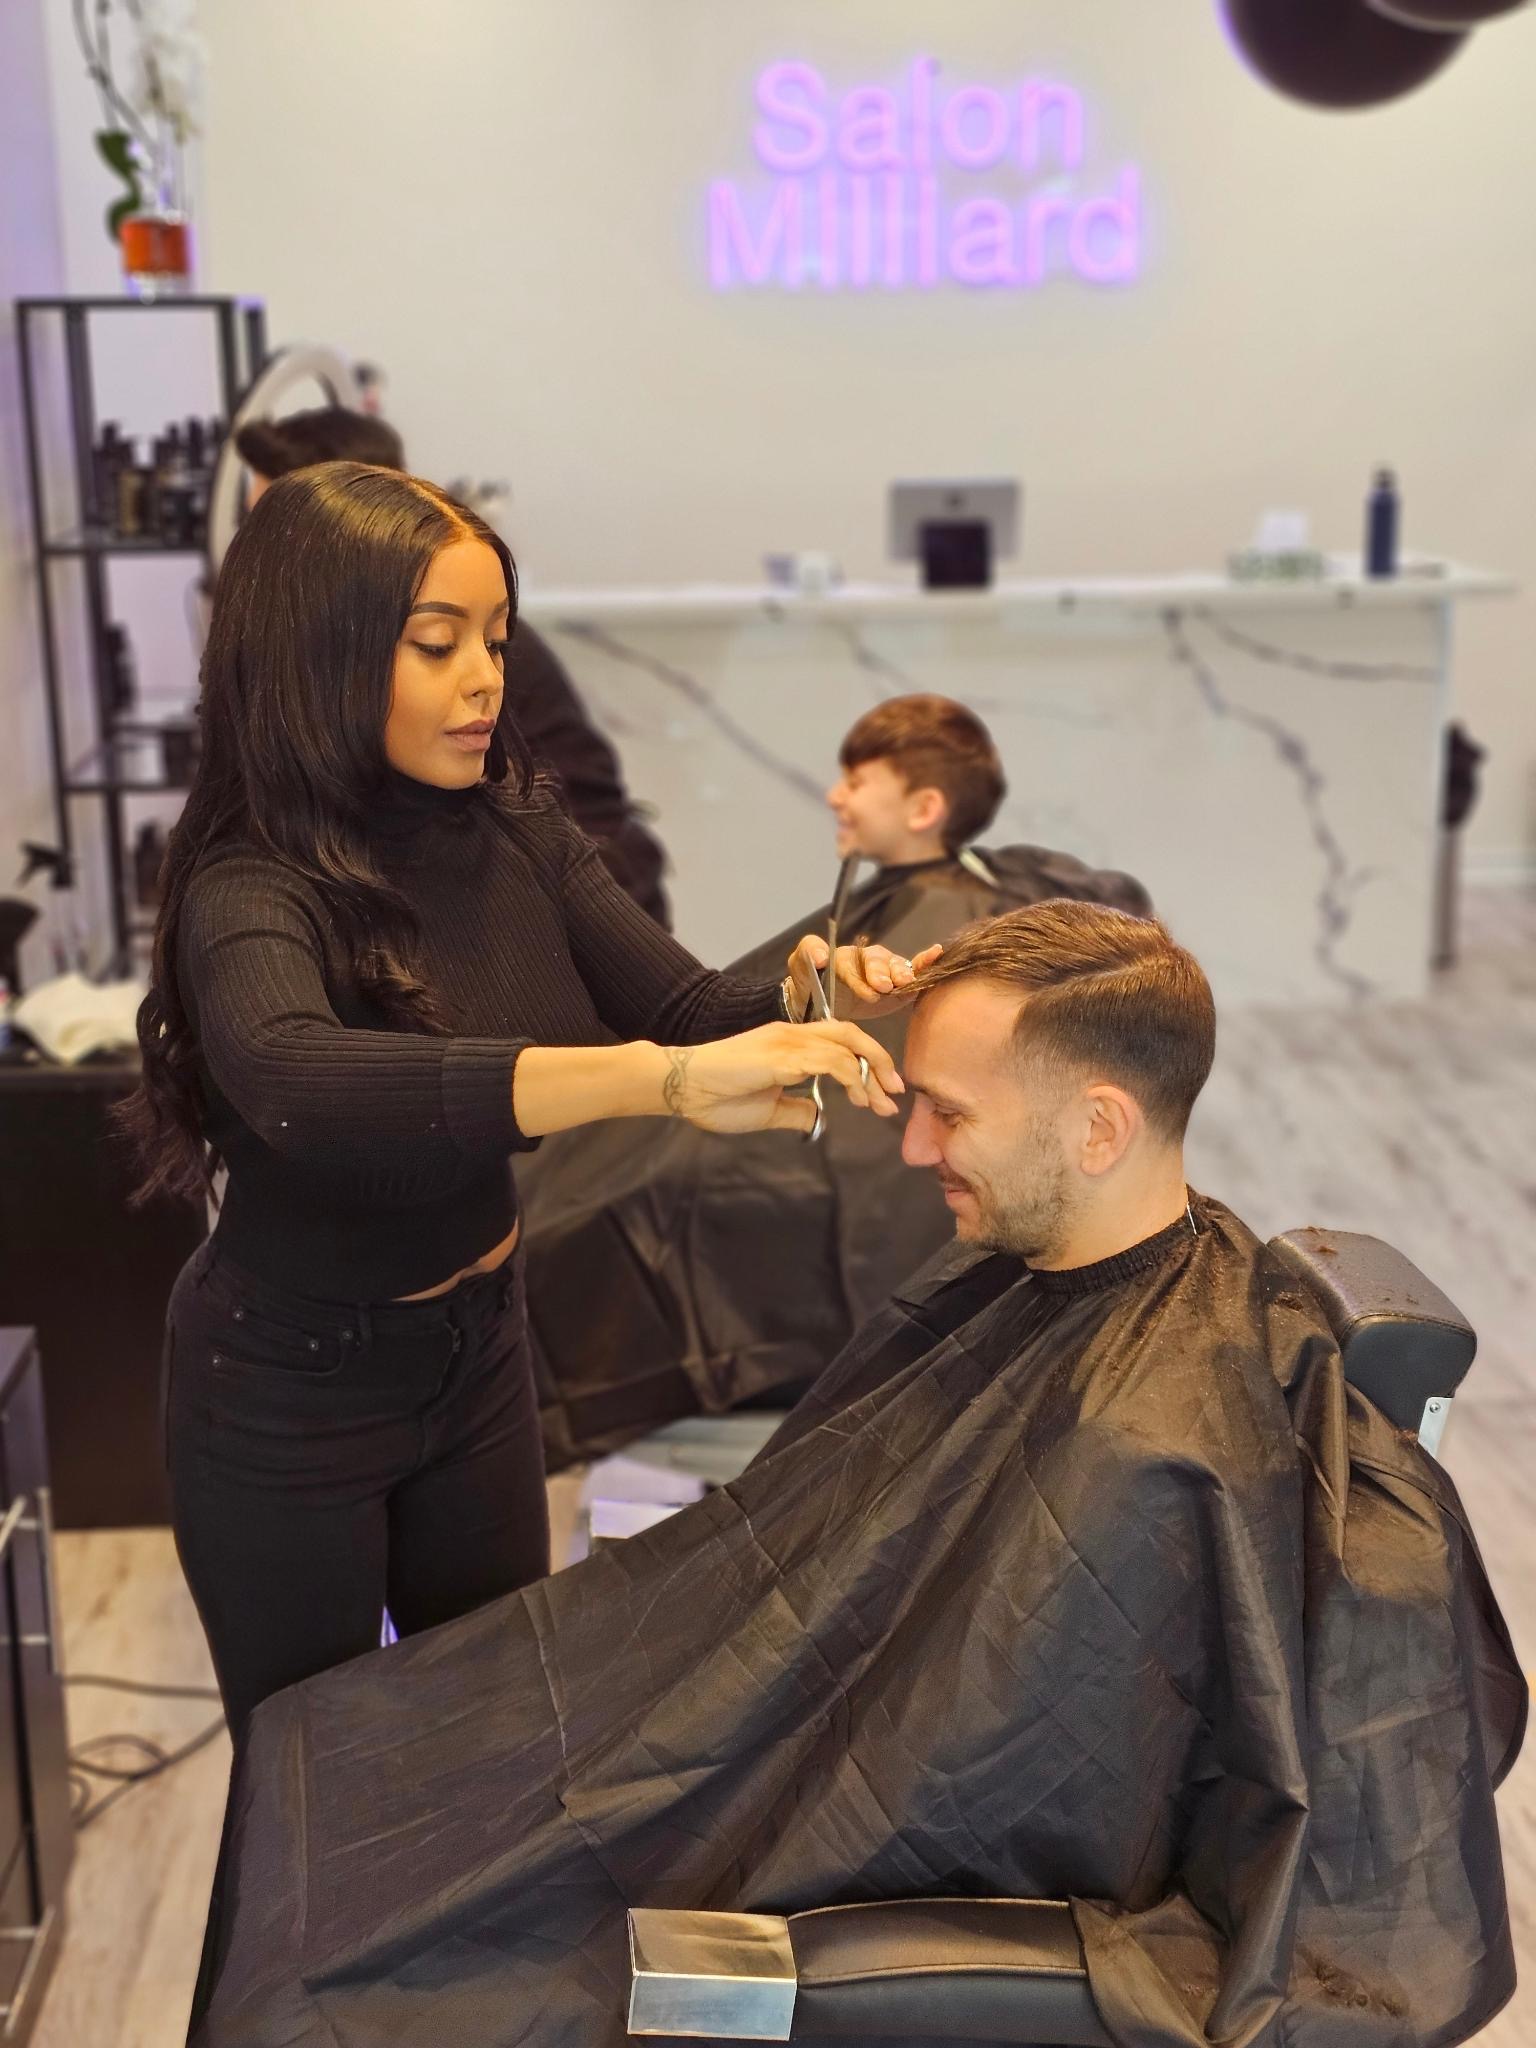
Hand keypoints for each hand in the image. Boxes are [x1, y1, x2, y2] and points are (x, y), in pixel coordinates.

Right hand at [659, 1021, 902, 1135]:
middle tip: (897, 1091)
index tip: (882, 1093)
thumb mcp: (767, 1110)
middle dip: (880, 1061)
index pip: (840, 1043)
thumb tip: (816, 1115)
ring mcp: (789, 1040)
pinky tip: (859, 1098)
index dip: (866, 1063)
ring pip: (847, 1045)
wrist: (683, 1087)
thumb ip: (794, 1110)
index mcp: (789, 1043)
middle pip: (851, 1035)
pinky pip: (831, 1060)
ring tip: (882, 1101)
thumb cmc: (717, 1098)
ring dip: (871, 1073)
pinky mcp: (784, 1055)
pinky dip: (852, 1077)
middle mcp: (793, 1034)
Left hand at [786, 936, 943, 1019]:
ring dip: (901, 973)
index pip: (854, 963)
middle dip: (883, 973)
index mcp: (845, 956)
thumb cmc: (809, 979)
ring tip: (905, 981)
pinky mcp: (896, 985)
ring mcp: (884, 971)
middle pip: (879, 961)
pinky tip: (936, 955)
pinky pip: (912, 969)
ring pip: (896, 966)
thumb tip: (821, 956)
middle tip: (886, 986)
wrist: (816, 999)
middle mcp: (867, 961)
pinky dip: (925, 962)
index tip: (869, 989)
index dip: (861, 976)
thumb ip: (809, 952)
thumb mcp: (801, 962)